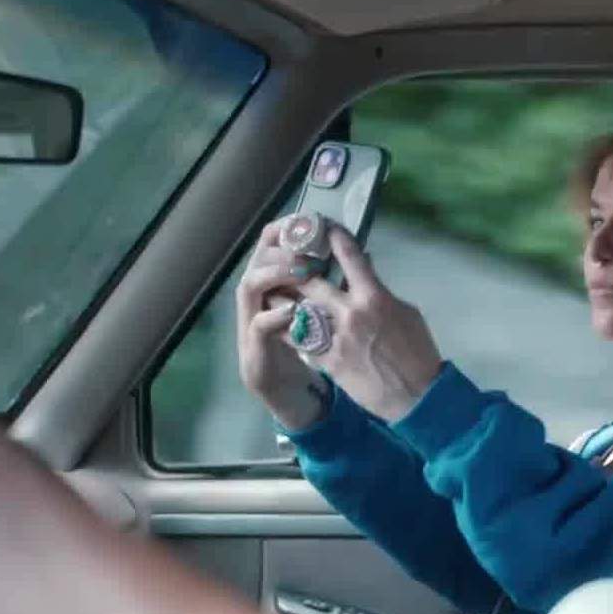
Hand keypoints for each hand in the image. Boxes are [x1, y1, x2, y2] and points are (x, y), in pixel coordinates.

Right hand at [235, 218, 327, 430]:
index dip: (284, 231)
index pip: (271, 248)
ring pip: (249, 286)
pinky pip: (260, 327)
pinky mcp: (254, 351)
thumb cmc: (308, 353)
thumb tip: (363, 256)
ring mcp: (251, 325)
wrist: (290, 396)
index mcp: (275, 288)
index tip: (305, 217)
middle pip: (258, 259)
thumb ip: (333, 288)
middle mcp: (257, 301)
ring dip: (274, 273)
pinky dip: (274, 315)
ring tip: (299, 269)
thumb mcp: (324, 316)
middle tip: (305, 239)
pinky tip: (291, 309)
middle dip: (281, 247)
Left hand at [295, 226, 442, 422]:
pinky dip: (289, 328)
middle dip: (296, 267)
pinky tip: (279, 321)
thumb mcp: (407, 313)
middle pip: (312, 281)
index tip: (324, 226)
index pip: (351, 257)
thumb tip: (367, 268)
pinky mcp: (327, 360)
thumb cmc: (417, 352)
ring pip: (298, 310)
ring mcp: (336, 337)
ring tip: (272, 288)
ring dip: (283, 298)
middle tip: (285, 257)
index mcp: (374, 297)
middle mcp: (351, 313)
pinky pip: (300, 339)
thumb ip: (381, 290)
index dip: (335, 237)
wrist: (416, 395)